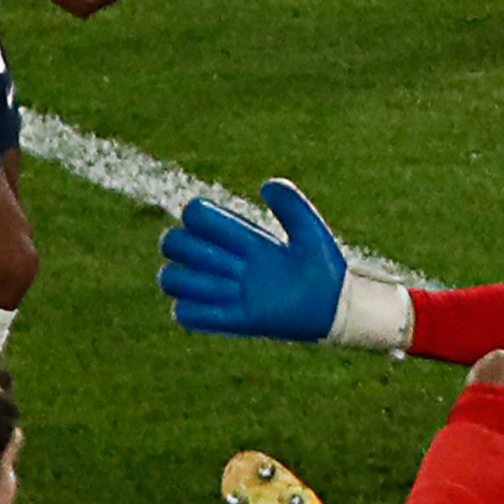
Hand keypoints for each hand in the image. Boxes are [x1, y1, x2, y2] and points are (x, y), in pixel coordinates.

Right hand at [159, 179, 348, 340]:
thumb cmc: (324, 269)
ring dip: (190, 280)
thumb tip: (266, 184)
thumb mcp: (311, 232)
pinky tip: (227, 307)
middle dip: (190, 248)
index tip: (236, 233)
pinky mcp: (228, 320)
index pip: (195, 215)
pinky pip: (184, 314)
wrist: (334, 309)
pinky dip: (192, 310)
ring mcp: (223, 291)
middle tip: (232, 262)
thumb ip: (292, 205)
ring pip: (170, 278)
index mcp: (240, 236)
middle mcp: (225, 261)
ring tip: (229, 287)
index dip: (201, 218)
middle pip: (172, 243)